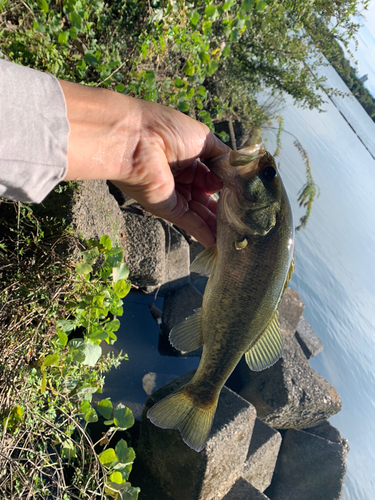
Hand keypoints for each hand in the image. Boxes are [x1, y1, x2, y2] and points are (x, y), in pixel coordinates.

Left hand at [61, 80, 229, 246]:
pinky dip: (205, 233)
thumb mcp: (202, 137)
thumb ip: (221, 154)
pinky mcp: (167, 210)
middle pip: (206, 197)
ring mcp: (173, 195)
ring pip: (201, 213)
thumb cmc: (167, 130)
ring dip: (218, 225)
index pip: (211, 176)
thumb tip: (234, 171)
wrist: (136, 140)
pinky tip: (221, 244)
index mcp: (187, 157)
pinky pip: (191, 222)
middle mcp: (180, 177)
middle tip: (246, 219)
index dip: (226, 184)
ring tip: (239, 235)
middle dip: (225, 208)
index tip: (244, 193)